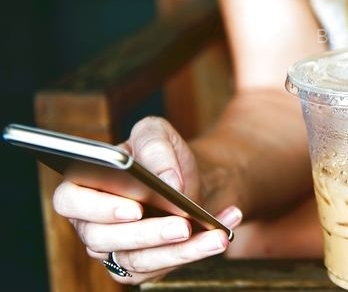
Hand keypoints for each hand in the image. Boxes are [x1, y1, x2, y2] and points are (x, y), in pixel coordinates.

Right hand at [51, 116, 242, 283]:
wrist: (189, 178)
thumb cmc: (162, 156)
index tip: (135, 208)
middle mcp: (92, 223)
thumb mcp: (157, 134)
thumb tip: (167, 180)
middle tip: (182, 225)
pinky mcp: (141, 267)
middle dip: (148, 233)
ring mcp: (114, 249)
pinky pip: (163, 267)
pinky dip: (197, 251)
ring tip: (216, 236)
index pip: (71, 201)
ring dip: (181, 250)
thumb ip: (155, 146)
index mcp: (83, 186)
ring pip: (138, 260)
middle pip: (105, 238)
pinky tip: (221, 234)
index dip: (98, 208)